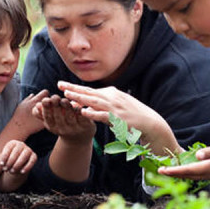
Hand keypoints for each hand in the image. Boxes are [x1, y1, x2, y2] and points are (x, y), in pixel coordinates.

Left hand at [0, 140, 36, 174]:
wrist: (16, 166)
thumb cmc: (8, 161)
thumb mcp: (3, 159)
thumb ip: (1, 159)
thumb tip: (1, 161)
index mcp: (12, 143)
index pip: (8, 148)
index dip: (4, 156)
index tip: (1, 164)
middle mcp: (21, 144)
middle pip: (16, 152)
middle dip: (10, 162)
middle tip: (6, 169)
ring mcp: (28, 150)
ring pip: (24, 156)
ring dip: (17, 164)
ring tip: (12, 171)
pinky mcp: (34, 156)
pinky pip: (31, 161)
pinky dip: (27, 167)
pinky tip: (21, 172)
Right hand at [12, 90, 49, 135]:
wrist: (19, 127)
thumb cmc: (19, 115)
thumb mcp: (22, 104)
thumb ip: (29, 99)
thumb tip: (33, 94)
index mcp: (35, 100)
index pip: (45, 92)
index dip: (45, 94)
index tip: (43, 98)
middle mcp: (42, 105)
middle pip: (51, 99)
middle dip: (50, 101)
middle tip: (48, 104)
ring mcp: (45, 113)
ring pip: (54, 108)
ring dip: (53, 108)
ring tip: (49, 111)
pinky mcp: (47, 121)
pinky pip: (53, 116)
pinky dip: (52, 116)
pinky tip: (48, 118)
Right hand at [35, 94, 95, 143]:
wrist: (79, 139)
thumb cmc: (63, 124)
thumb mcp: (52, 121)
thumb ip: (43, 113)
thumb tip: (36, 106)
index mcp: (53, 127)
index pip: (48, 118)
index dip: (46, 110)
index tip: (45, 100)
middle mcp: (63, 129)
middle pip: (58, 117)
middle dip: (55, 107)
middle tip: (54, 97)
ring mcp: (75, 128)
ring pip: (70, 117)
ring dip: (66, 108)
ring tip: (64, 100)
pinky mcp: (86, 126)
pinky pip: (83, 118)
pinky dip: (80, 111)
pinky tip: (78, 104)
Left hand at [58, 81, 178, 154]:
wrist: (150, 123)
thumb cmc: (132, 115)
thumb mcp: (117, 105)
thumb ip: (101, 104)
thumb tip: (85, 104)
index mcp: (111, 93)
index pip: (90, 90)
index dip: (75, 88)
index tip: (62, 85)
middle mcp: (112, 97)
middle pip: (89, 92)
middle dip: (73, 88)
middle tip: (59, 85)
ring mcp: (115, 107)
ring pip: (94, 101)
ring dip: (80, 98)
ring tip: (67, 96)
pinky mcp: (118, 118)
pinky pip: (103, 115)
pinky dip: (93, 113)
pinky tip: (83, 112)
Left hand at [158, 141, 209, 179]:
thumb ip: (209, 152)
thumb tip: (197, 155)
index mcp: (207, 168)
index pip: (185, 171)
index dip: (173, 171)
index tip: (161, 170)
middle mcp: (207, 174)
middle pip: (185, 175)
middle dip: (172, 174)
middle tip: (159, 172)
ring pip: (190, 176)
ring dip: (179, 175)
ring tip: (169, 172)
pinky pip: (196, 175)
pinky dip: (187, 173)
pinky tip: (185, 171)